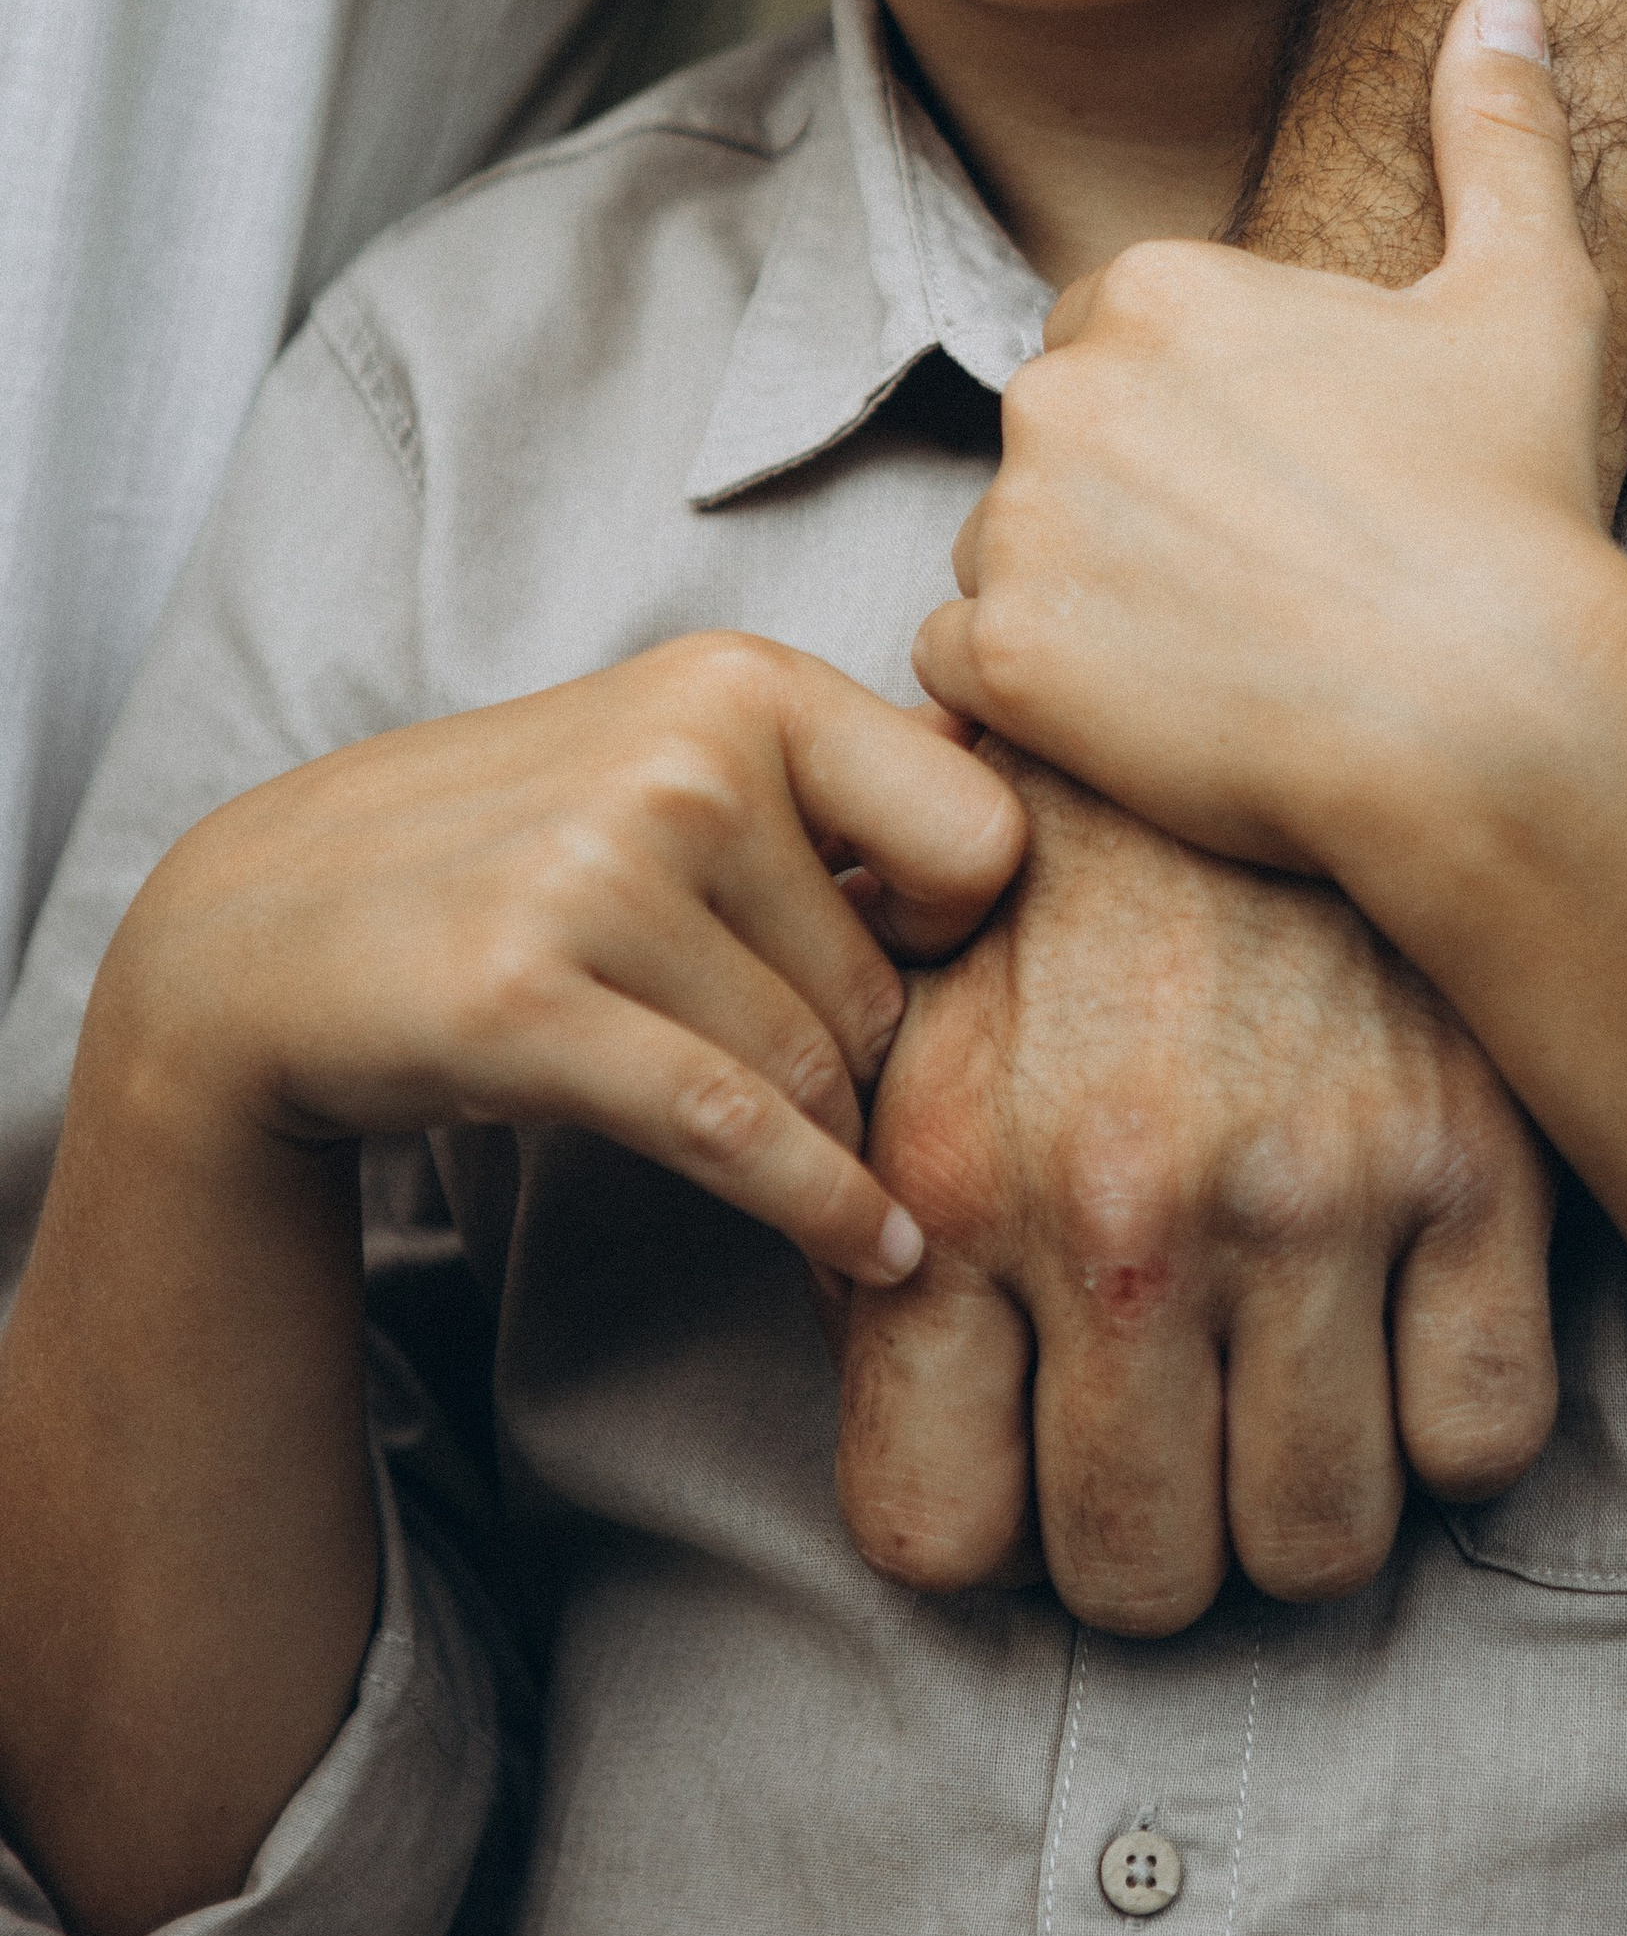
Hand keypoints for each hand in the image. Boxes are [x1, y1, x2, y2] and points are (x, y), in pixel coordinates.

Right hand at [105, 633, 1024, 1284]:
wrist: (267, 935)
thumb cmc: (517, 854)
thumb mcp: (677, 760)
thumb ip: (845, 782)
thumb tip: (1048, 811)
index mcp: (741, 684)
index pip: (981, 832)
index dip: (962, 923)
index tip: (909, 958)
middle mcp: (682, 759)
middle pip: (887, 980)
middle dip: (859, 1052)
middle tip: (780, 1064)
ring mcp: (599, 874)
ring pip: (817, 1069)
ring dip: (818, 1136)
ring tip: (775, 1138)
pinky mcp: (528, 1003)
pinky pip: (739, 1133)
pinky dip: (825, 1210)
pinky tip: (876, 1251)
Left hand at [827, 747, 1557, 1635]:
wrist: (1276, 663)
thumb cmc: (1075, 853)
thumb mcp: (913, 1006)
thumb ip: (875, 1204)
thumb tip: (895, 1388)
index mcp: (957, 1177)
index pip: (940, 1541)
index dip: (991, 1523)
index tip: (1027, 1456)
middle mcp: (1127, 1210)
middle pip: (1139, 1579)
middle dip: (1148, 1542)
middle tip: (1166, 1439)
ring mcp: (1317, 1193)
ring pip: (1317, 1546)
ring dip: (1297, 1502)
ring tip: (1280, 1393)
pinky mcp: (1479, 1160)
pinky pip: (1481, 1437)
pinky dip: (1445, 1421)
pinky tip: (1399, 1327)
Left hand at [914, 0, 1610, 890]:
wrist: (1493, 718)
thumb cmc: (1515, 507)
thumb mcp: (1527, 296)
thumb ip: (1498, 136)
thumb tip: (1503, 1)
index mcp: (1156, 285)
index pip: (1114, 339)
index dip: (1198, 420)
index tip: (1287, 485)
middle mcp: (1059, 388)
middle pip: (1057, 443)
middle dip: (1130, 501)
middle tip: (1262, 572)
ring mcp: (1020, 525)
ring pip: (1008, 550)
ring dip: (1081, 597)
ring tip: (1221, 646)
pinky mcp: (1001, 659)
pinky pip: (967, 663)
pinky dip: (1034, 695)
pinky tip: (1154, 708)